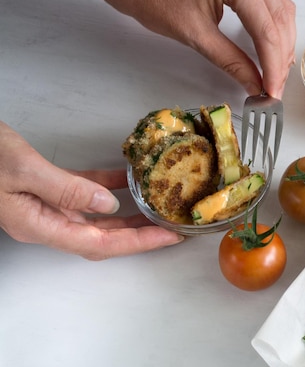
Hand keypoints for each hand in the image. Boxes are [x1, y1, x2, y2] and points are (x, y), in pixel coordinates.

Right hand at [0, 122, 183, 259]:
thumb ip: (66, 189)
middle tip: (171, 226)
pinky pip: (80, 192)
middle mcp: (44, 220)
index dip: (138, 243)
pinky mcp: (41, 186)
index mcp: (39, 224)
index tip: (168, 238)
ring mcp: (42, 205)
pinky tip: (125, 179)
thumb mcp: (22, 169)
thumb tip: (108, 206)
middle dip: (139, 233)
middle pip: (102, 236)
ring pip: (94, 216)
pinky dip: (104, 187)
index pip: (100, 244)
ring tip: (156, 207)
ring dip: (126, 213)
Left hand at [44, 0, 295, 97]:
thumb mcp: (194, 34)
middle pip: (281, 17)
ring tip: (276, 70)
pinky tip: (271, 44)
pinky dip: (274, 24)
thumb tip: (254, 84)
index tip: (272, 92)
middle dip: (281, 56)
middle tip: (275, 86)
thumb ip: (231, 61)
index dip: (272, 66)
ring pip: (281, 7)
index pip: (266, 30)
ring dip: (282, 41)